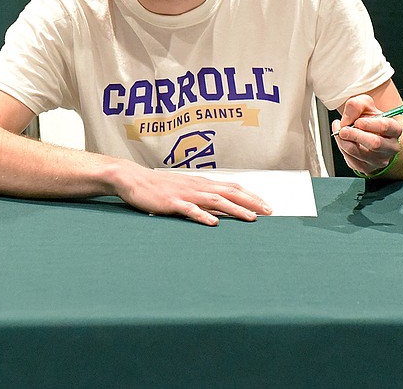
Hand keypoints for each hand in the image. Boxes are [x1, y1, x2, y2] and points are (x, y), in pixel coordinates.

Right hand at [111, 162, 271, 225]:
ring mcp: (185, 193)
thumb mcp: (184, 188)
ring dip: (234, 209)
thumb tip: (219, 207)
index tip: (267, 205)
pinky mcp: (171, 202)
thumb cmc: (158, 186)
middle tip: (269, 212)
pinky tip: (213, 222)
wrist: (133, 179)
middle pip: (230, 192)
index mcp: (201, 183)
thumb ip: (201, 196)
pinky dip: (202, 215)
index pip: (232, 187)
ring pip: (215, 200)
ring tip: (251, 218)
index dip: (251, 196)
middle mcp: (197, 186)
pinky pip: (189, 209)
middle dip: (251, 202)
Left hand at [332, 94, 402, 174]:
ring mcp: (380, 160)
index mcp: (394, 129)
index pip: (385, 127)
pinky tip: (343, 140)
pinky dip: (343, 149)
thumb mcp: (364, 105)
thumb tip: (346, 120)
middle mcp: (390, 147)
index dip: (369, 124)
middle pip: (375, 143)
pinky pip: (352, 161)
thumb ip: (356, 105)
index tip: (357, 121)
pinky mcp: (368, 168)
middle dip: (355, 135)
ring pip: (359, 153)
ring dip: (344, 141)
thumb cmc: (369, 119)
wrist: (366, 133)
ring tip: (340, 131)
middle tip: (343, 129)